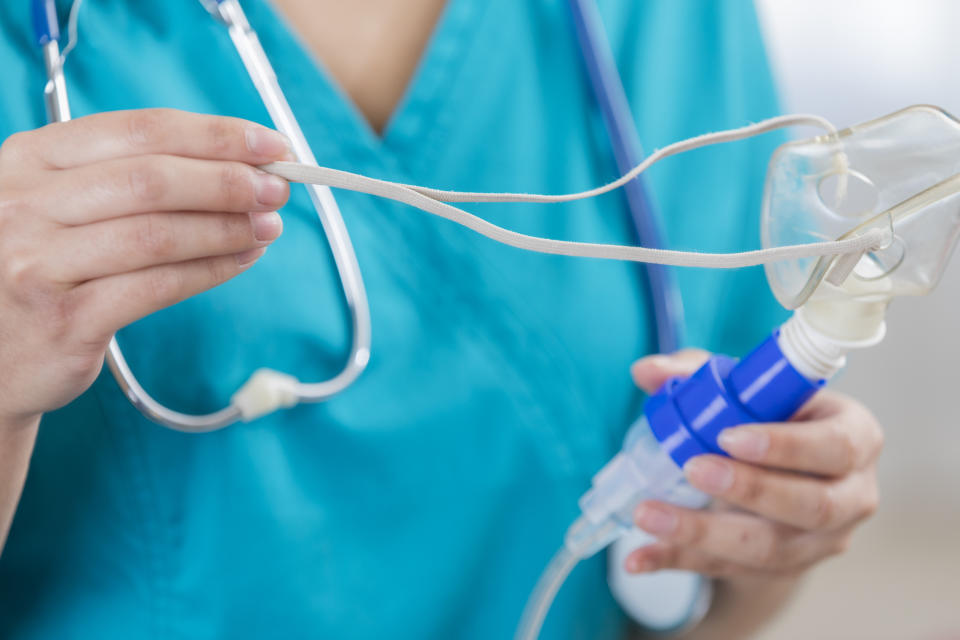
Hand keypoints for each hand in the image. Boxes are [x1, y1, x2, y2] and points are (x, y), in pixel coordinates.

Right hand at [0, 109, 291, 424]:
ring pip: (159, 234)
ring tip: (268, 226)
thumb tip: (237, 165)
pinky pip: (158, 287)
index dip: (215, 135)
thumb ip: (126, 178)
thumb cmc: (37, 268)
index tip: (270, 145)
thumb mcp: (56, 205)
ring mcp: (38, 264)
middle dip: (229, 181)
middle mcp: (24, 205)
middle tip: (277, 189)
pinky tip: (241, 260)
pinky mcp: (65, 320)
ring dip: (228, 227)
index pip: (139, 130)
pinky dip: (211, 270)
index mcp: (28, 159)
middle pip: (152, 179)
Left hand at [624, 349, 882, 581]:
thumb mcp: (746, 386)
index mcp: (855, 438)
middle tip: (692, 469)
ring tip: (649, 514)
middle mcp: (852, 496)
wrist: (782, 472)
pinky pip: (731, 570)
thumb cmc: (771, 417)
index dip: (785, 446)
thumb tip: (647, 371)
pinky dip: (680, 561)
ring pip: (769, 548)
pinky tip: (640, 557)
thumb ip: (696, 372)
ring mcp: (822, 542)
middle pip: (811, 505)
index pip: (835, 446)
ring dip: (702, 533)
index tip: (729, 436)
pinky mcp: (784, 570)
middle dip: (748, 490)